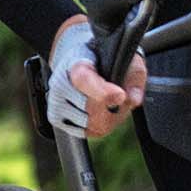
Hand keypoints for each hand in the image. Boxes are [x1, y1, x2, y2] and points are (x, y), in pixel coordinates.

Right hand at [47, 16, 147, 137]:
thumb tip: (133, 99)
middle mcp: (60, 83)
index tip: (121, 96)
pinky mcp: (56, 118)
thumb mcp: (126, 59)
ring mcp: (56, 102)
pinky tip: (101, 113)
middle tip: (121, 97)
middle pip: (91, 108)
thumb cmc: (106, 60)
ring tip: (111, 104)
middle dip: (113, 107)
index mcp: (75, 63)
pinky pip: (85, 131)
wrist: (82, 60)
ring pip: (90, 123)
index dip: (103, 92)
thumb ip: (134, 76)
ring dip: (108, 119)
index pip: (84, 80)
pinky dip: (98, 127)